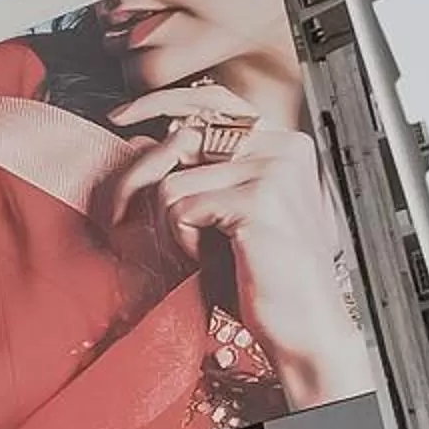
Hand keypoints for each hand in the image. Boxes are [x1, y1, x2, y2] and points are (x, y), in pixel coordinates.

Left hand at [98, 90, 369, 406]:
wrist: (307, 328)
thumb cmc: (266, 277)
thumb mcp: (229, 214)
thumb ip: (201, 173)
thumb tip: (142, 140)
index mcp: (283, 145)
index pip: (213, 100)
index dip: (161, 102)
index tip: (121, 116)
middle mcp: (283, 148)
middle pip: (180, 138)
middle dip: (139, 178)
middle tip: (120, 214)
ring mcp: (273, 171)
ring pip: (173, 181)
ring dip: (170, 226)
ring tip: (197, 252)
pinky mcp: (257, 201)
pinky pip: (180, 208)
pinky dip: (181, 241)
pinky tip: (207, 261)